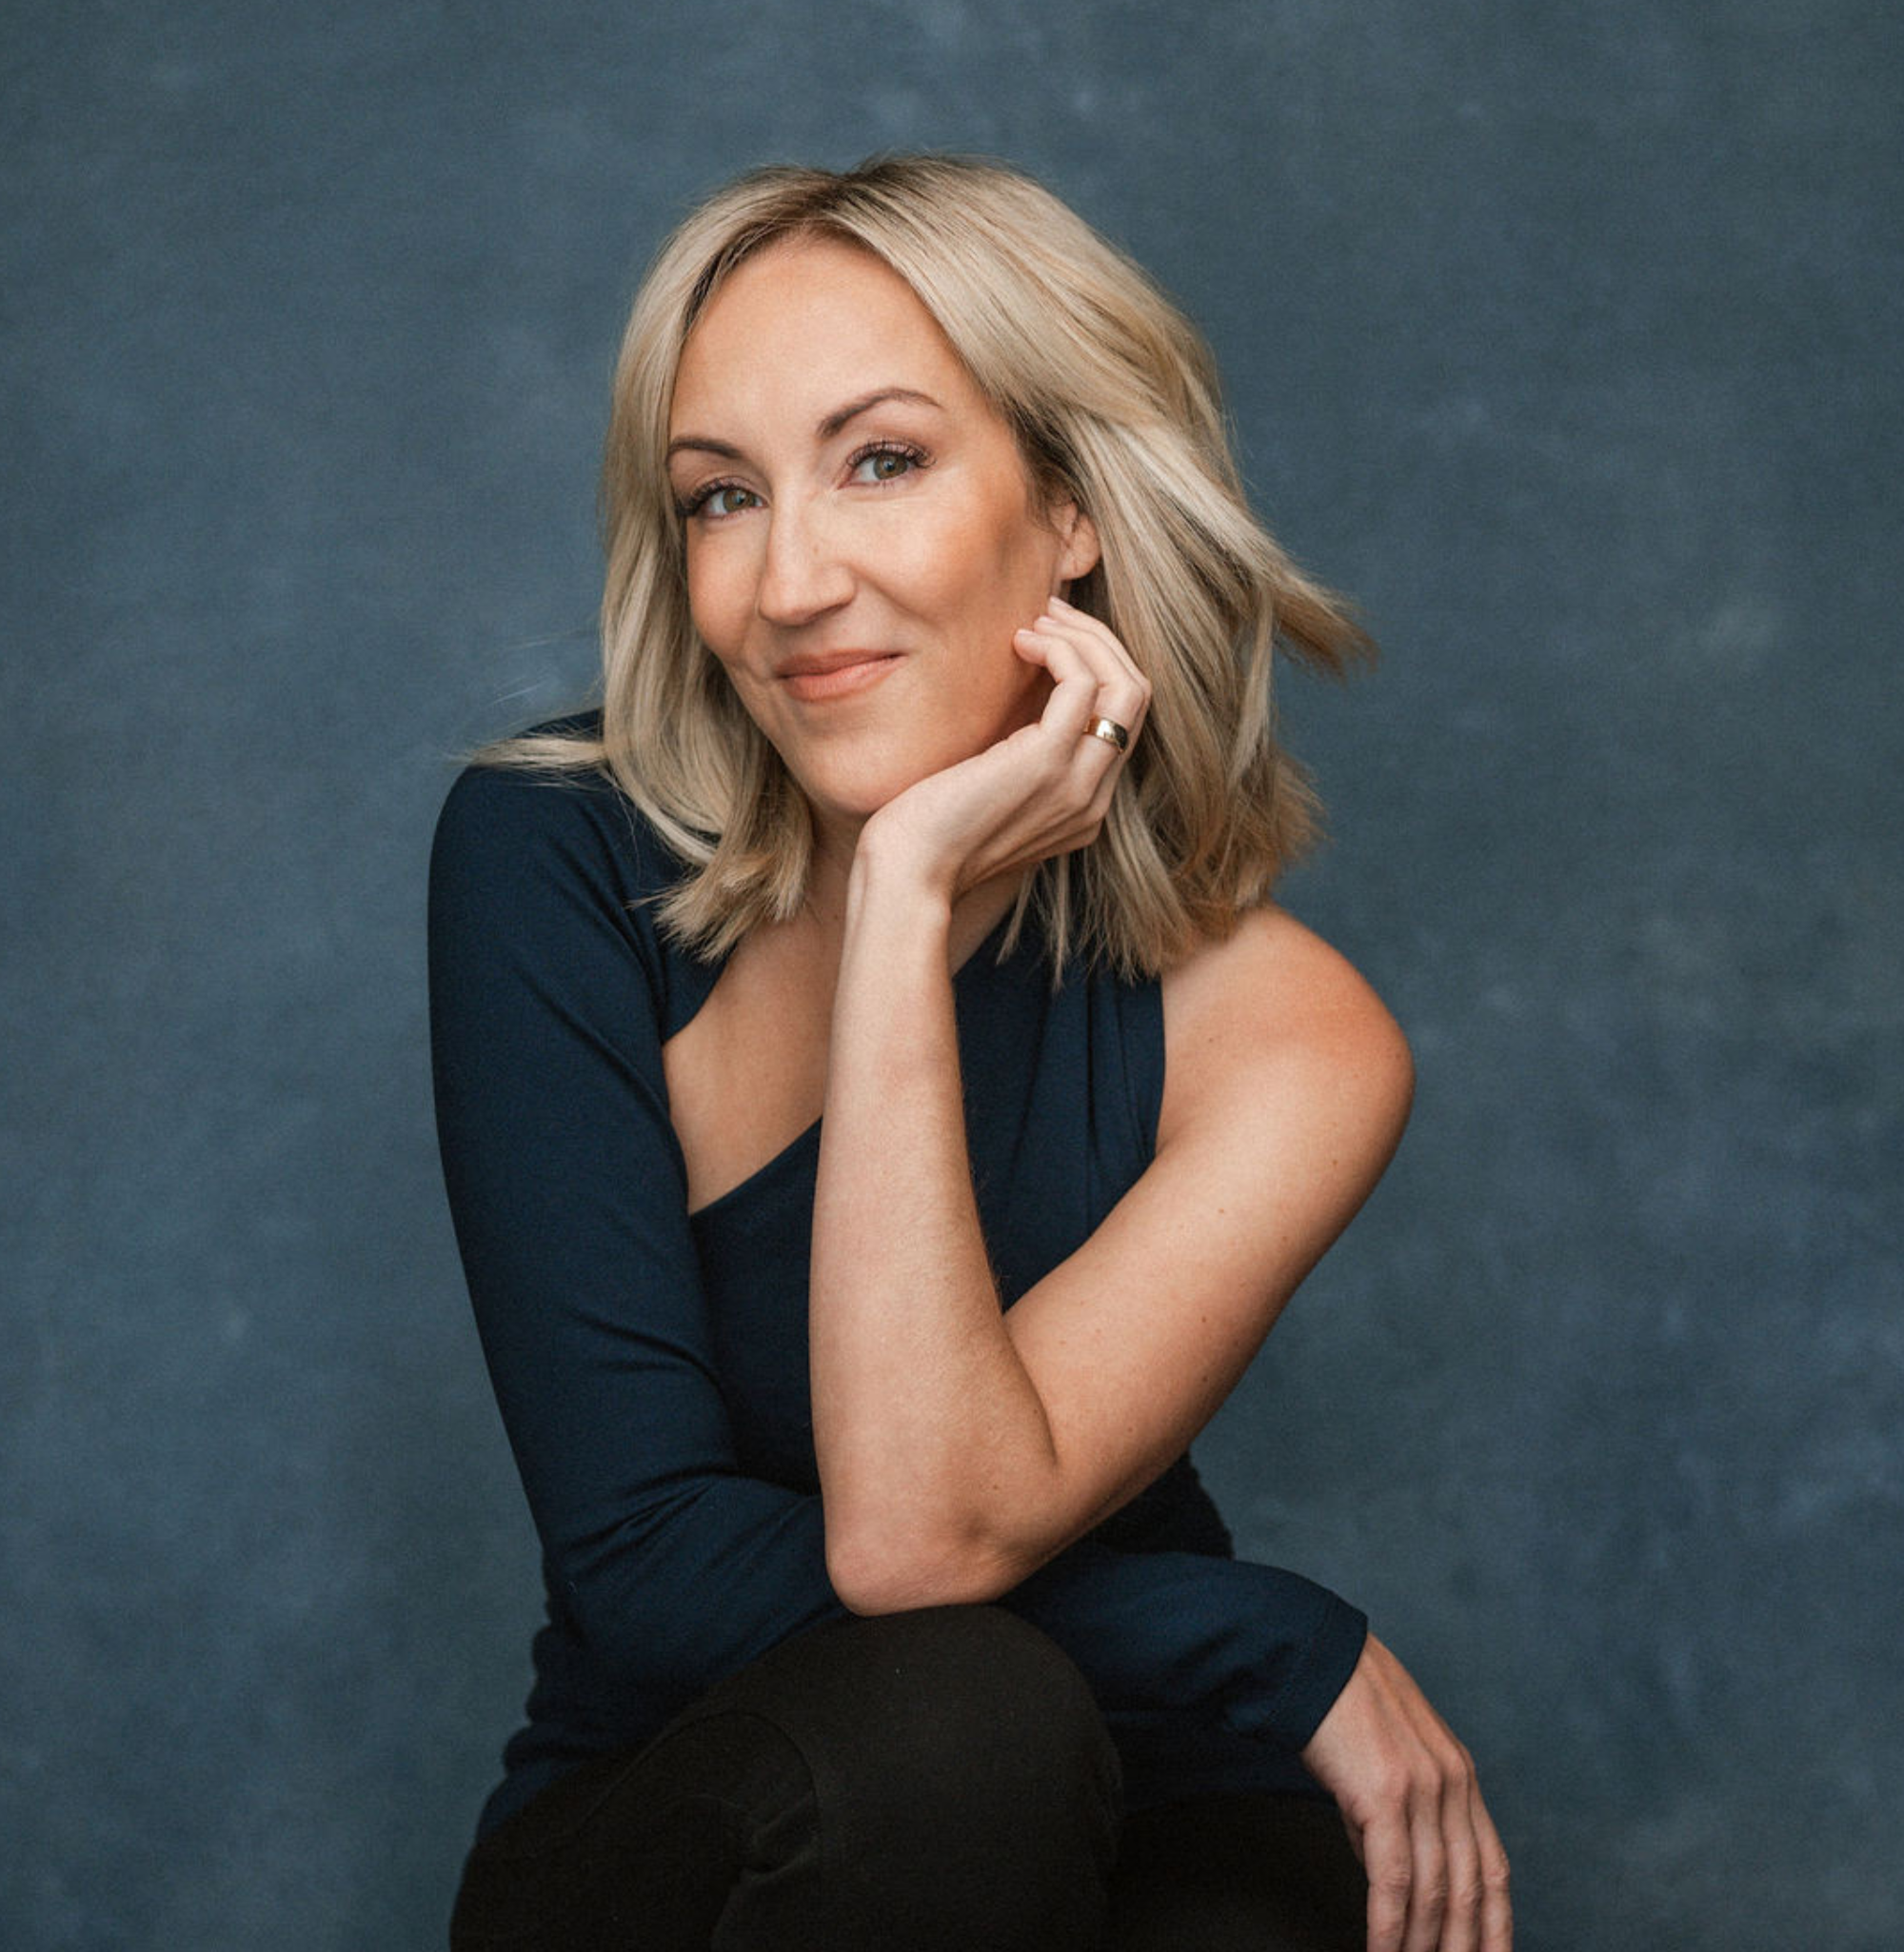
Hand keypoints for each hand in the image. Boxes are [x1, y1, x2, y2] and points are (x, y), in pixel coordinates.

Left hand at [857, 596, 1149, 899]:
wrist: (907, 878)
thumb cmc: (926, 835)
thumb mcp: (984, 789)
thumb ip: (1011, 755)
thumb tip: (1009, 695)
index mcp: (1082, 807)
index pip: (1121, 720)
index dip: (1096, 666)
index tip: (1049, 637)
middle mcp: (1092, 798)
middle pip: (1136, 696)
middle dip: (1098, 641)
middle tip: (1049, 613)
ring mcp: (1077, 783)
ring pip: (1125, 685)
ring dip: (1083, 637)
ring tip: (1035, 621)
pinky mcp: (1047, 763)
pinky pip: (1082, 684)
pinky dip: (1058, 649)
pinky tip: (1019, 643)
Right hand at [1301, 1635, 1512, 1951]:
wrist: (1313, 1659)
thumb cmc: (1343, 1706)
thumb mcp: (1392, 1759)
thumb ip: (1403, 1815)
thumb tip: (1394, 1877)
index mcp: (1461, 1776)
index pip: (1494, 1869)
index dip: (1497, 1925)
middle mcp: (1452, 1784)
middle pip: (1471, 1890)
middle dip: (1462, 1945)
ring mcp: (1422, 1789)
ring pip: (1435, 1891)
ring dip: (1423, 1945)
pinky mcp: (1384, 1795)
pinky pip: (1393, 1880)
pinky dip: (1390, 1927)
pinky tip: (1382, 1951)